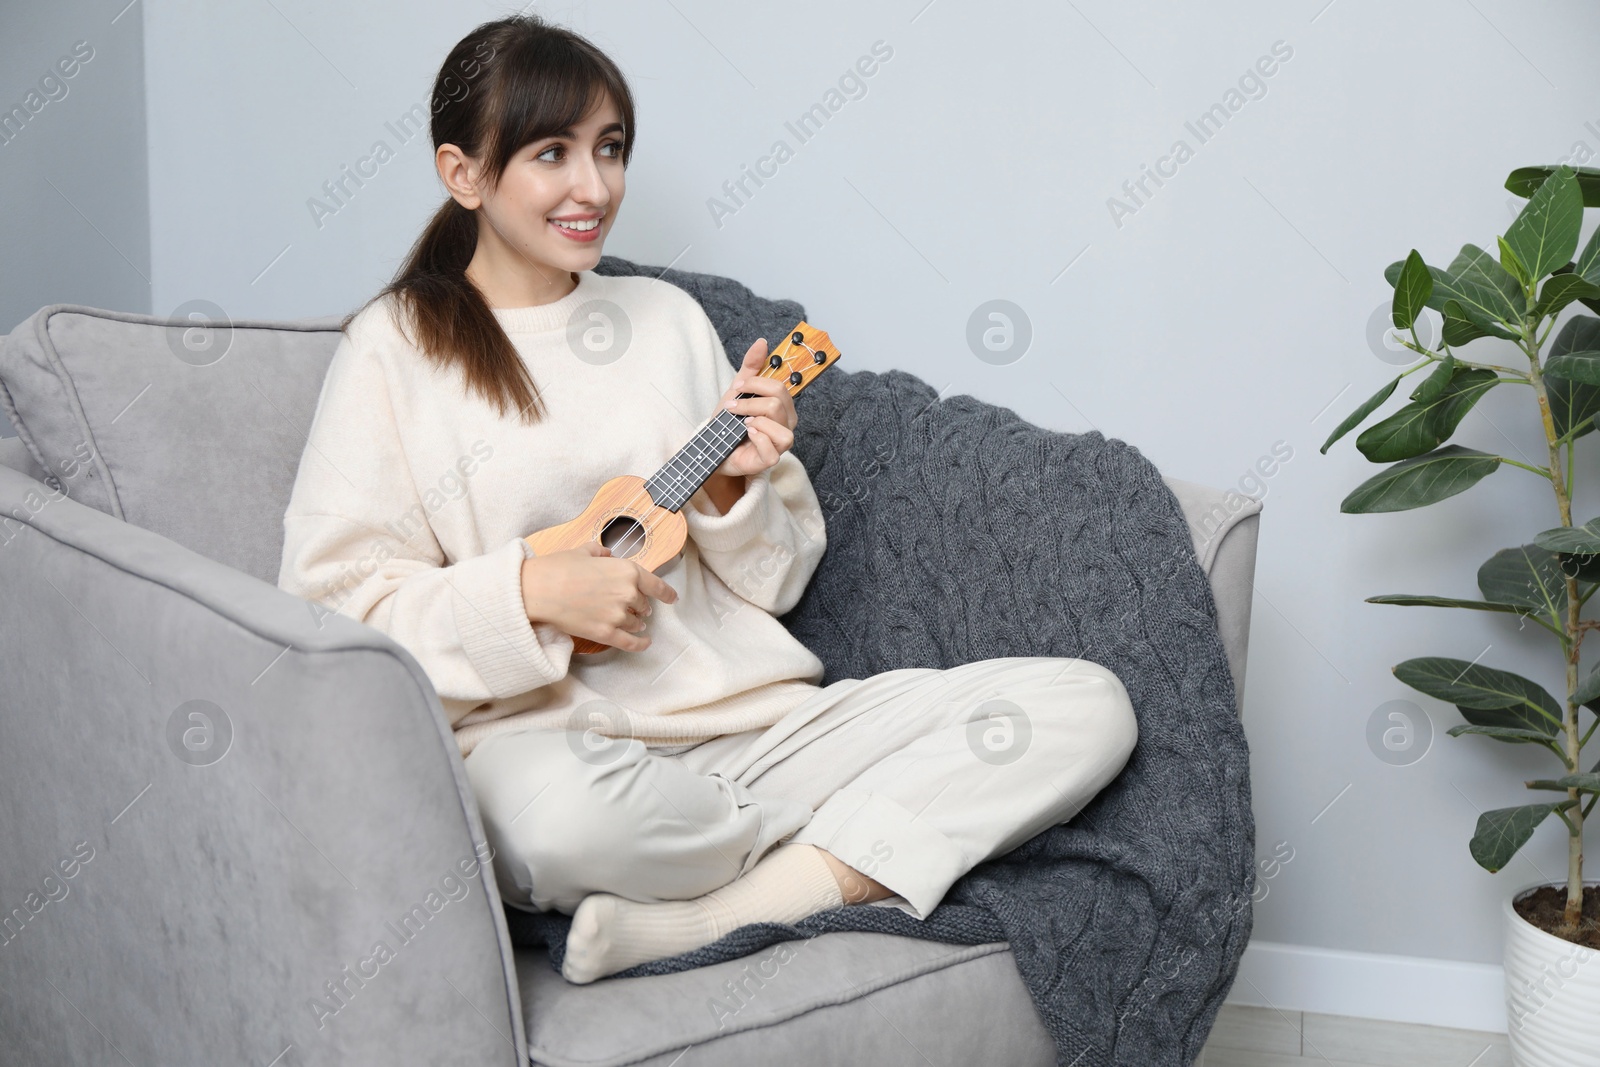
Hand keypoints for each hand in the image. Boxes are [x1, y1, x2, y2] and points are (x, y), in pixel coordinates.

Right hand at [520, 543, 678, 651]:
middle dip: (640, 606)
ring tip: (635, 623)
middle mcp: (628, 594)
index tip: (672, 598)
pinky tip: (645, 643)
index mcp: (627, 571)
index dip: (667, 593)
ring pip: (636, 623)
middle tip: (634, 606)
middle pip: (643, 604)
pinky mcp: (606, 633)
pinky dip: (640, 644)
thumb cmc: (558, 568)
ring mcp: (618, 615)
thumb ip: (601, 552)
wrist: (539, 590)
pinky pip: (630, 642)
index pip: (656, 585)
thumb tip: (607, 554)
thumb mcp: (584, 551)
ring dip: (637, 622)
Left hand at [713, 337, 795, 478]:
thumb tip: (762, 342)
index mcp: (782, 407)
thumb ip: (751, 367)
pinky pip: (772, 448)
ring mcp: (780, 444)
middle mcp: (786, 424)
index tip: (737, 388)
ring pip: (781, 427)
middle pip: (778, 404)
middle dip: (750, 402)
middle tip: (733, 407)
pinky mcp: (770, 460)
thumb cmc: (728, 421)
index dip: (756, 384)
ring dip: (756, 420)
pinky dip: (757, 438)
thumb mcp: (737, 390)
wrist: (712, 446)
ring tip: (743, 423)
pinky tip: (746, 435)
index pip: (780, 387)